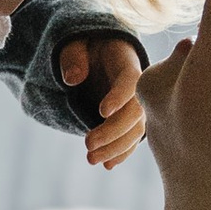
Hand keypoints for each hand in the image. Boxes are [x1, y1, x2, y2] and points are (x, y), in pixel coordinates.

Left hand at [59, 32, 146, 170]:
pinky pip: (131, 139)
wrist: (98, 55)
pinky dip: (121, 153)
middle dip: (113, 131)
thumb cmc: (86, 46)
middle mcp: (138, 88)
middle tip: (87, 144)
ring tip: (91, 159)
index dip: (119, 96)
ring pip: (134, 130)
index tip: (101, 111)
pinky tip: (107, 165)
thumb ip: (73, 57)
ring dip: (115, 148)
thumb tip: (73, 79)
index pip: (130, 81)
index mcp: (127, 63)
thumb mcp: (75, 44)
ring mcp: (135, 106)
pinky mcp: (129, 120)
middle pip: (135, 112)